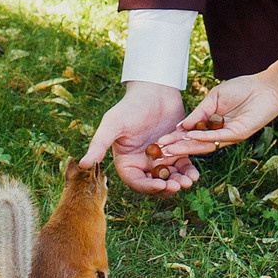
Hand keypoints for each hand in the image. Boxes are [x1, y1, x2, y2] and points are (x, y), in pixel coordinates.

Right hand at [82, 82, 197, 193]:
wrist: (154, 90)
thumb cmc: (130, 106)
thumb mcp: (113, 124)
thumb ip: (99, 144)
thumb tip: (82, 164)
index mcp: (126, 162)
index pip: (136, 182)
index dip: (148, 187)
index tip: (160, 185)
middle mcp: (143, 164)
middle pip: (155, 184)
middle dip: (167, 187)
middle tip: (178, 186)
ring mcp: (161, 159)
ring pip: (171, 177)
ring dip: (179, 182)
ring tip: (188, 182)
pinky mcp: (176, 151)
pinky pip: (183, 166)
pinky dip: (189, 172)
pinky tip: (195, 174)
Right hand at [153, 74, 277, 160]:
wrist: (266, 87)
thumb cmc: (242, 89)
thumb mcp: (214, 98)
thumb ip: (199, 112)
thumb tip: (181, 126)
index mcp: (212, 125)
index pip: (190, 135)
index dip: (175, 138)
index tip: (158, 142)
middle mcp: (219, 134)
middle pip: (195, 144)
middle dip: (177, 148)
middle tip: (159, 153)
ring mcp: (229, 136)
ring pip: (205, 145)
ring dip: (187, 147)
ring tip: (170, 149)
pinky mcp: (238, 134)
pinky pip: (218, 138)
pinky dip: (203, 138)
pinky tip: (190, 137)